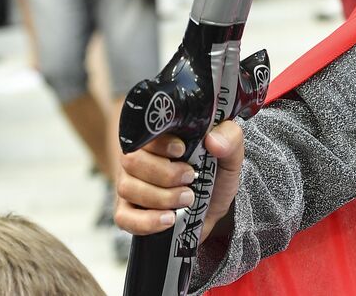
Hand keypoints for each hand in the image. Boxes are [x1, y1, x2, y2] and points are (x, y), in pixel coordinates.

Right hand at [117, 122, 242, 242]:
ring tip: (187, 199)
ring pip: (127, 188)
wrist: (212, 211)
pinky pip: (124, 217)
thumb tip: (213, 140)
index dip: (160, 143)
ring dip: (160, 197)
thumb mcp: (231, 156)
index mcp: (161, 139)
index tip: (181, 150)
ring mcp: (131, 185)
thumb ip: (230, 139)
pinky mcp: (128, 212)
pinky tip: (168, 219)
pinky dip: (146, 221)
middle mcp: (140, 159)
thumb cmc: (216, 177)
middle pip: (132, 161)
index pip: (146, 133)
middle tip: (190, 179)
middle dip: (164, 173)